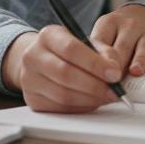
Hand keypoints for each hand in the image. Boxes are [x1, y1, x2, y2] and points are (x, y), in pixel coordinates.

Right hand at [3, 27, 120, 112]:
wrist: (42, 60)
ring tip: (107, 97)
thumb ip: (104, 52)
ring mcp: (29, 79)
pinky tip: (92, 102)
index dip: (95, 64)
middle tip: (115, 91)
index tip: (115, 73)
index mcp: (48, 35)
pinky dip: (81, 107)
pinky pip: (60, 108)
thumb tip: (115, 70)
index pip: (71, 49)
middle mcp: (33, 56)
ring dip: (90, 99)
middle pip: (66, 74)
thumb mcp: (87, 43)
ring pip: (63, 95)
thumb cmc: (69, 51)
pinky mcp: (32, 100)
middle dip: (95, 85)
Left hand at [90, 4, 144, 77]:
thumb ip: (98, 52)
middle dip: (118, 62)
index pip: (100, 41)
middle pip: (122, 46)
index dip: (98, 58)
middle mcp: (128, 26)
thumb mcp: (105, 33)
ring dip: (139, 59)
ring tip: (135, 72)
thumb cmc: (119, 31)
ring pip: (144, 47)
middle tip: (113, 78)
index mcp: (109, 24)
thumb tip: (87, 78)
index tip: (97, 73)